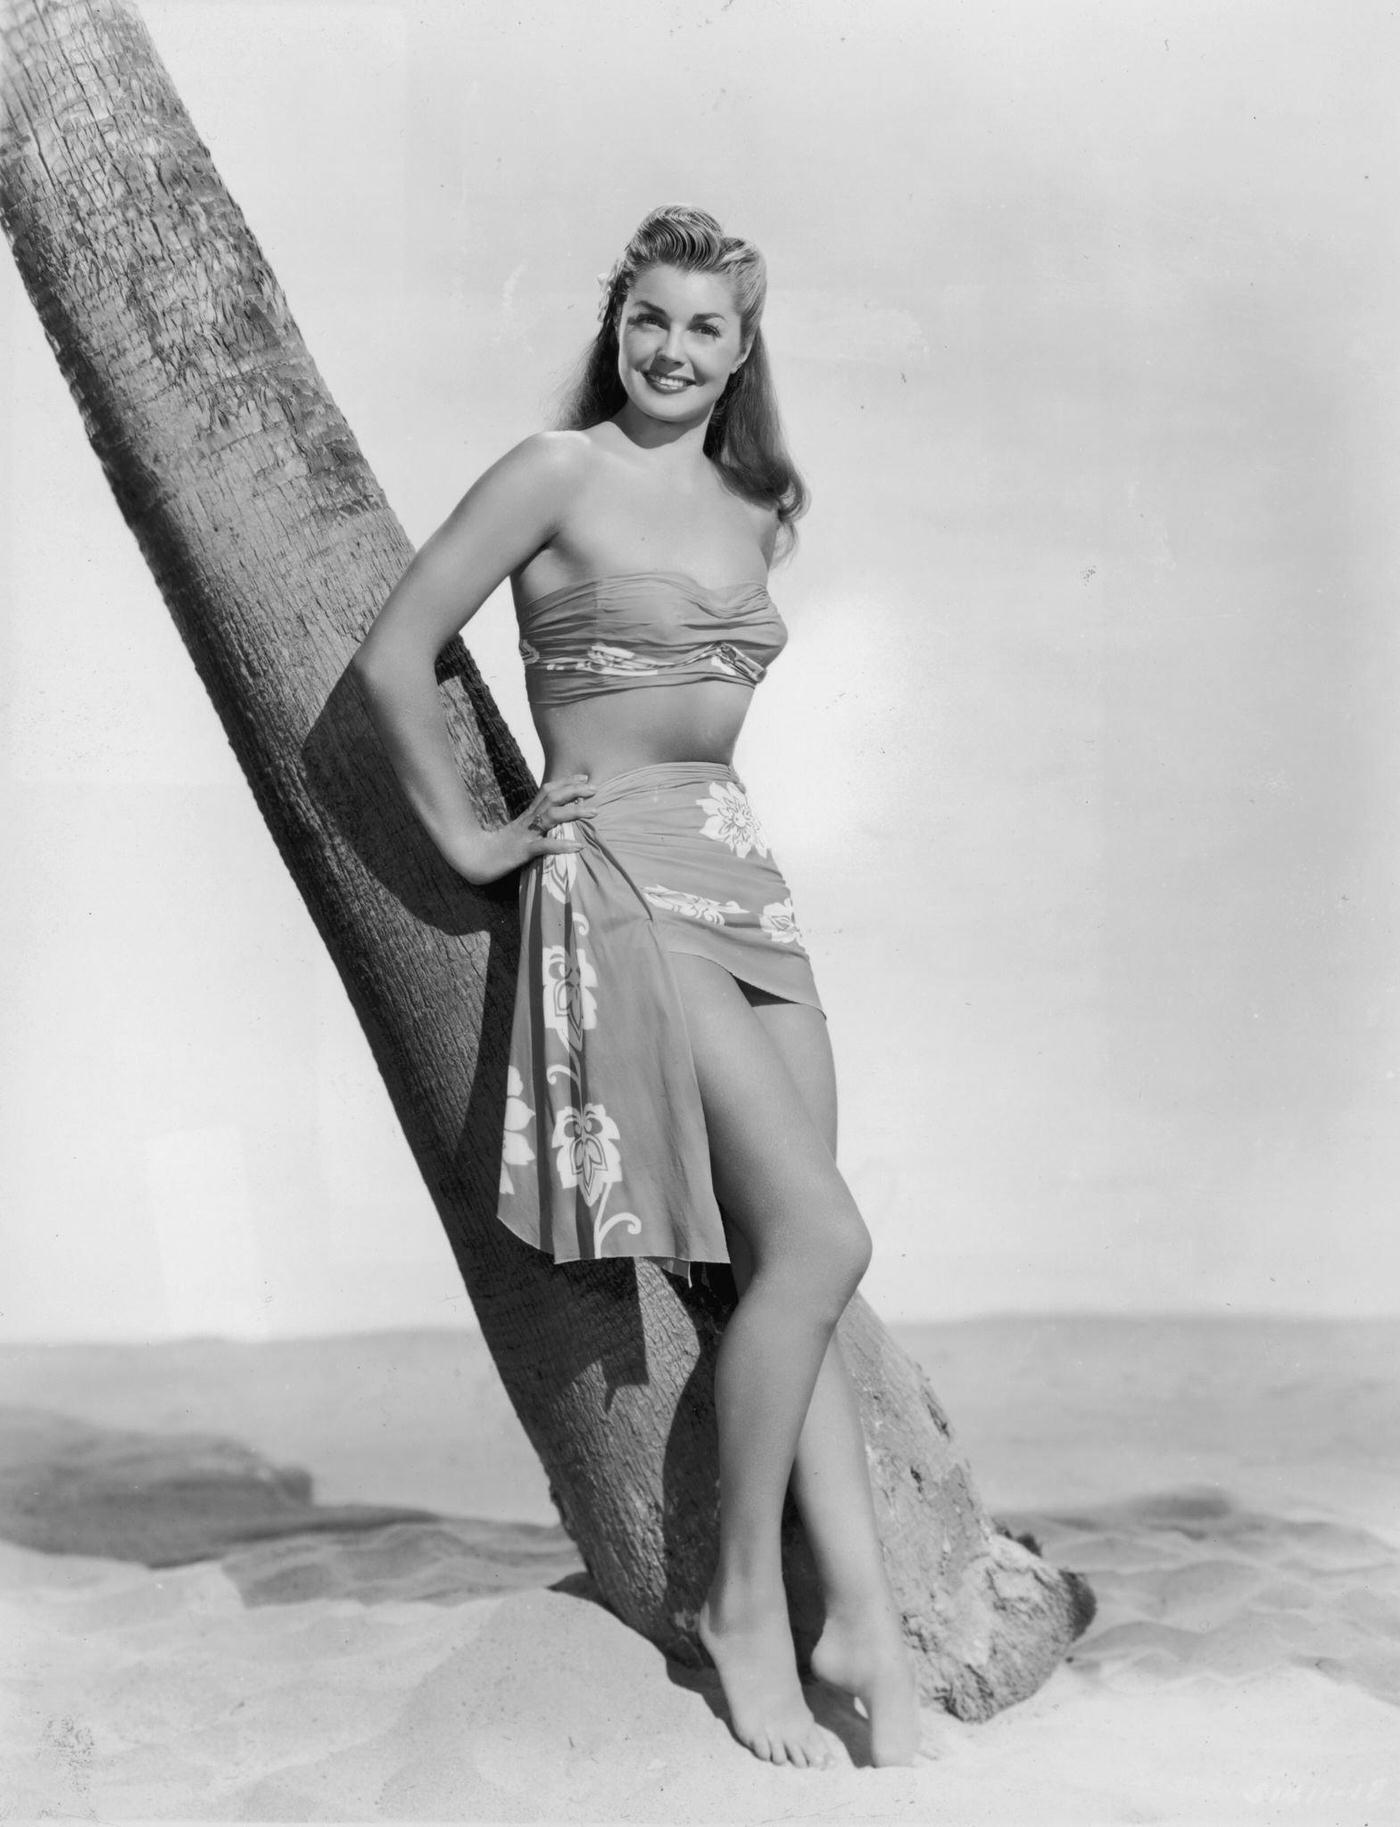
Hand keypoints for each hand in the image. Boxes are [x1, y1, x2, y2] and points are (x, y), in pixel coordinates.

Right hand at [446, 773, 595, 884]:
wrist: (472, 860)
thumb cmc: (496, 849)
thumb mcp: (518, 834)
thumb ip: (534, 826)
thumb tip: (552, 823)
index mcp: (526, 816)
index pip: (547, 791)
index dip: (566, 782)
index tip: (584, 778)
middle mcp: (527, 821)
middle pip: (552, 798)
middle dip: (574, 791)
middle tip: (595, 789)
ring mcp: (524, 835)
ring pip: (550, 817)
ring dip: (574, 812)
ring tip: (594, 812)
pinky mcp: (521, 852)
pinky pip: (543, 847)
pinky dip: (561, 846)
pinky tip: (578, 846)